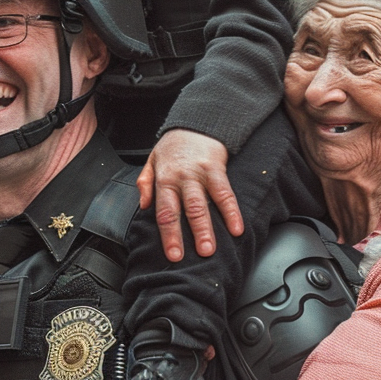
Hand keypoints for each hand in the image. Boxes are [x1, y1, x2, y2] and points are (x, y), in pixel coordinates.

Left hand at [137, 129, 242, 261]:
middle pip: (184, 211)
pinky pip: (225, 193)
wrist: (195, 124)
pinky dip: (232, 211)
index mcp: (163, 179)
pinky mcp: (217, 169)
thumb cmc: (174, 146)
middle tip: (193, 256)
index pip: (164, 211)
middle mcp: (180, 179)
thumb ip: (145, 183)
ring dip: (207, 228)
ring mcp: (199, 174)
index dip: (168, 234)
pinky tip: (237, 228)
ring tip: (211, 248)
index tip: (173, 254)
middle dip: (187, 235)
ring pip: (203, 204)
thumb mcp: (152, 161)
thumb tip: (143, 205)